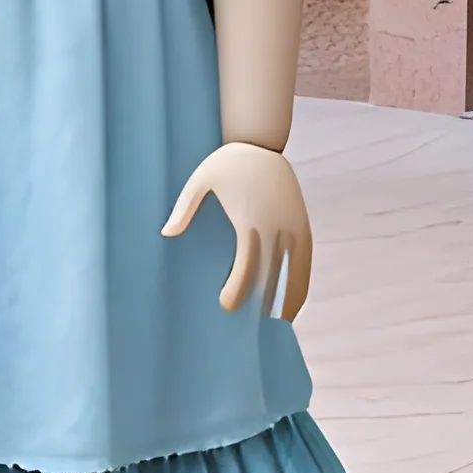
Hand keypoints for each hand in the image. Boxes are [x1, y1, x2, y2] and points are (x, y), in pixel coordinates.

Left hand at [162, 140, 312, 320]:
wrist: (262, 143)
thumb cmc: (227, 163)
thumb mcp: (201, 178)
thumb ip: (184, 207)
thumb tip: (166, 233)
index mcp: (251, 220)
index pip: (248, 266)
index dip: (239, 290)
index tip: (226, 306)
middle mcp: (276, 227)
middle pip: (272, 277)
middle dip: (262, 306)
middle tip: (249, 329)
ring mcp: (294, 228)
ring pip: (295, 276)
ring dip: (286, 303)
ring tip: (274, 327)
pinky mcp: (305, 227)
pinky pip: (306, 265)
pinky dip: (301, 287)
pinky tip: (292, 305)